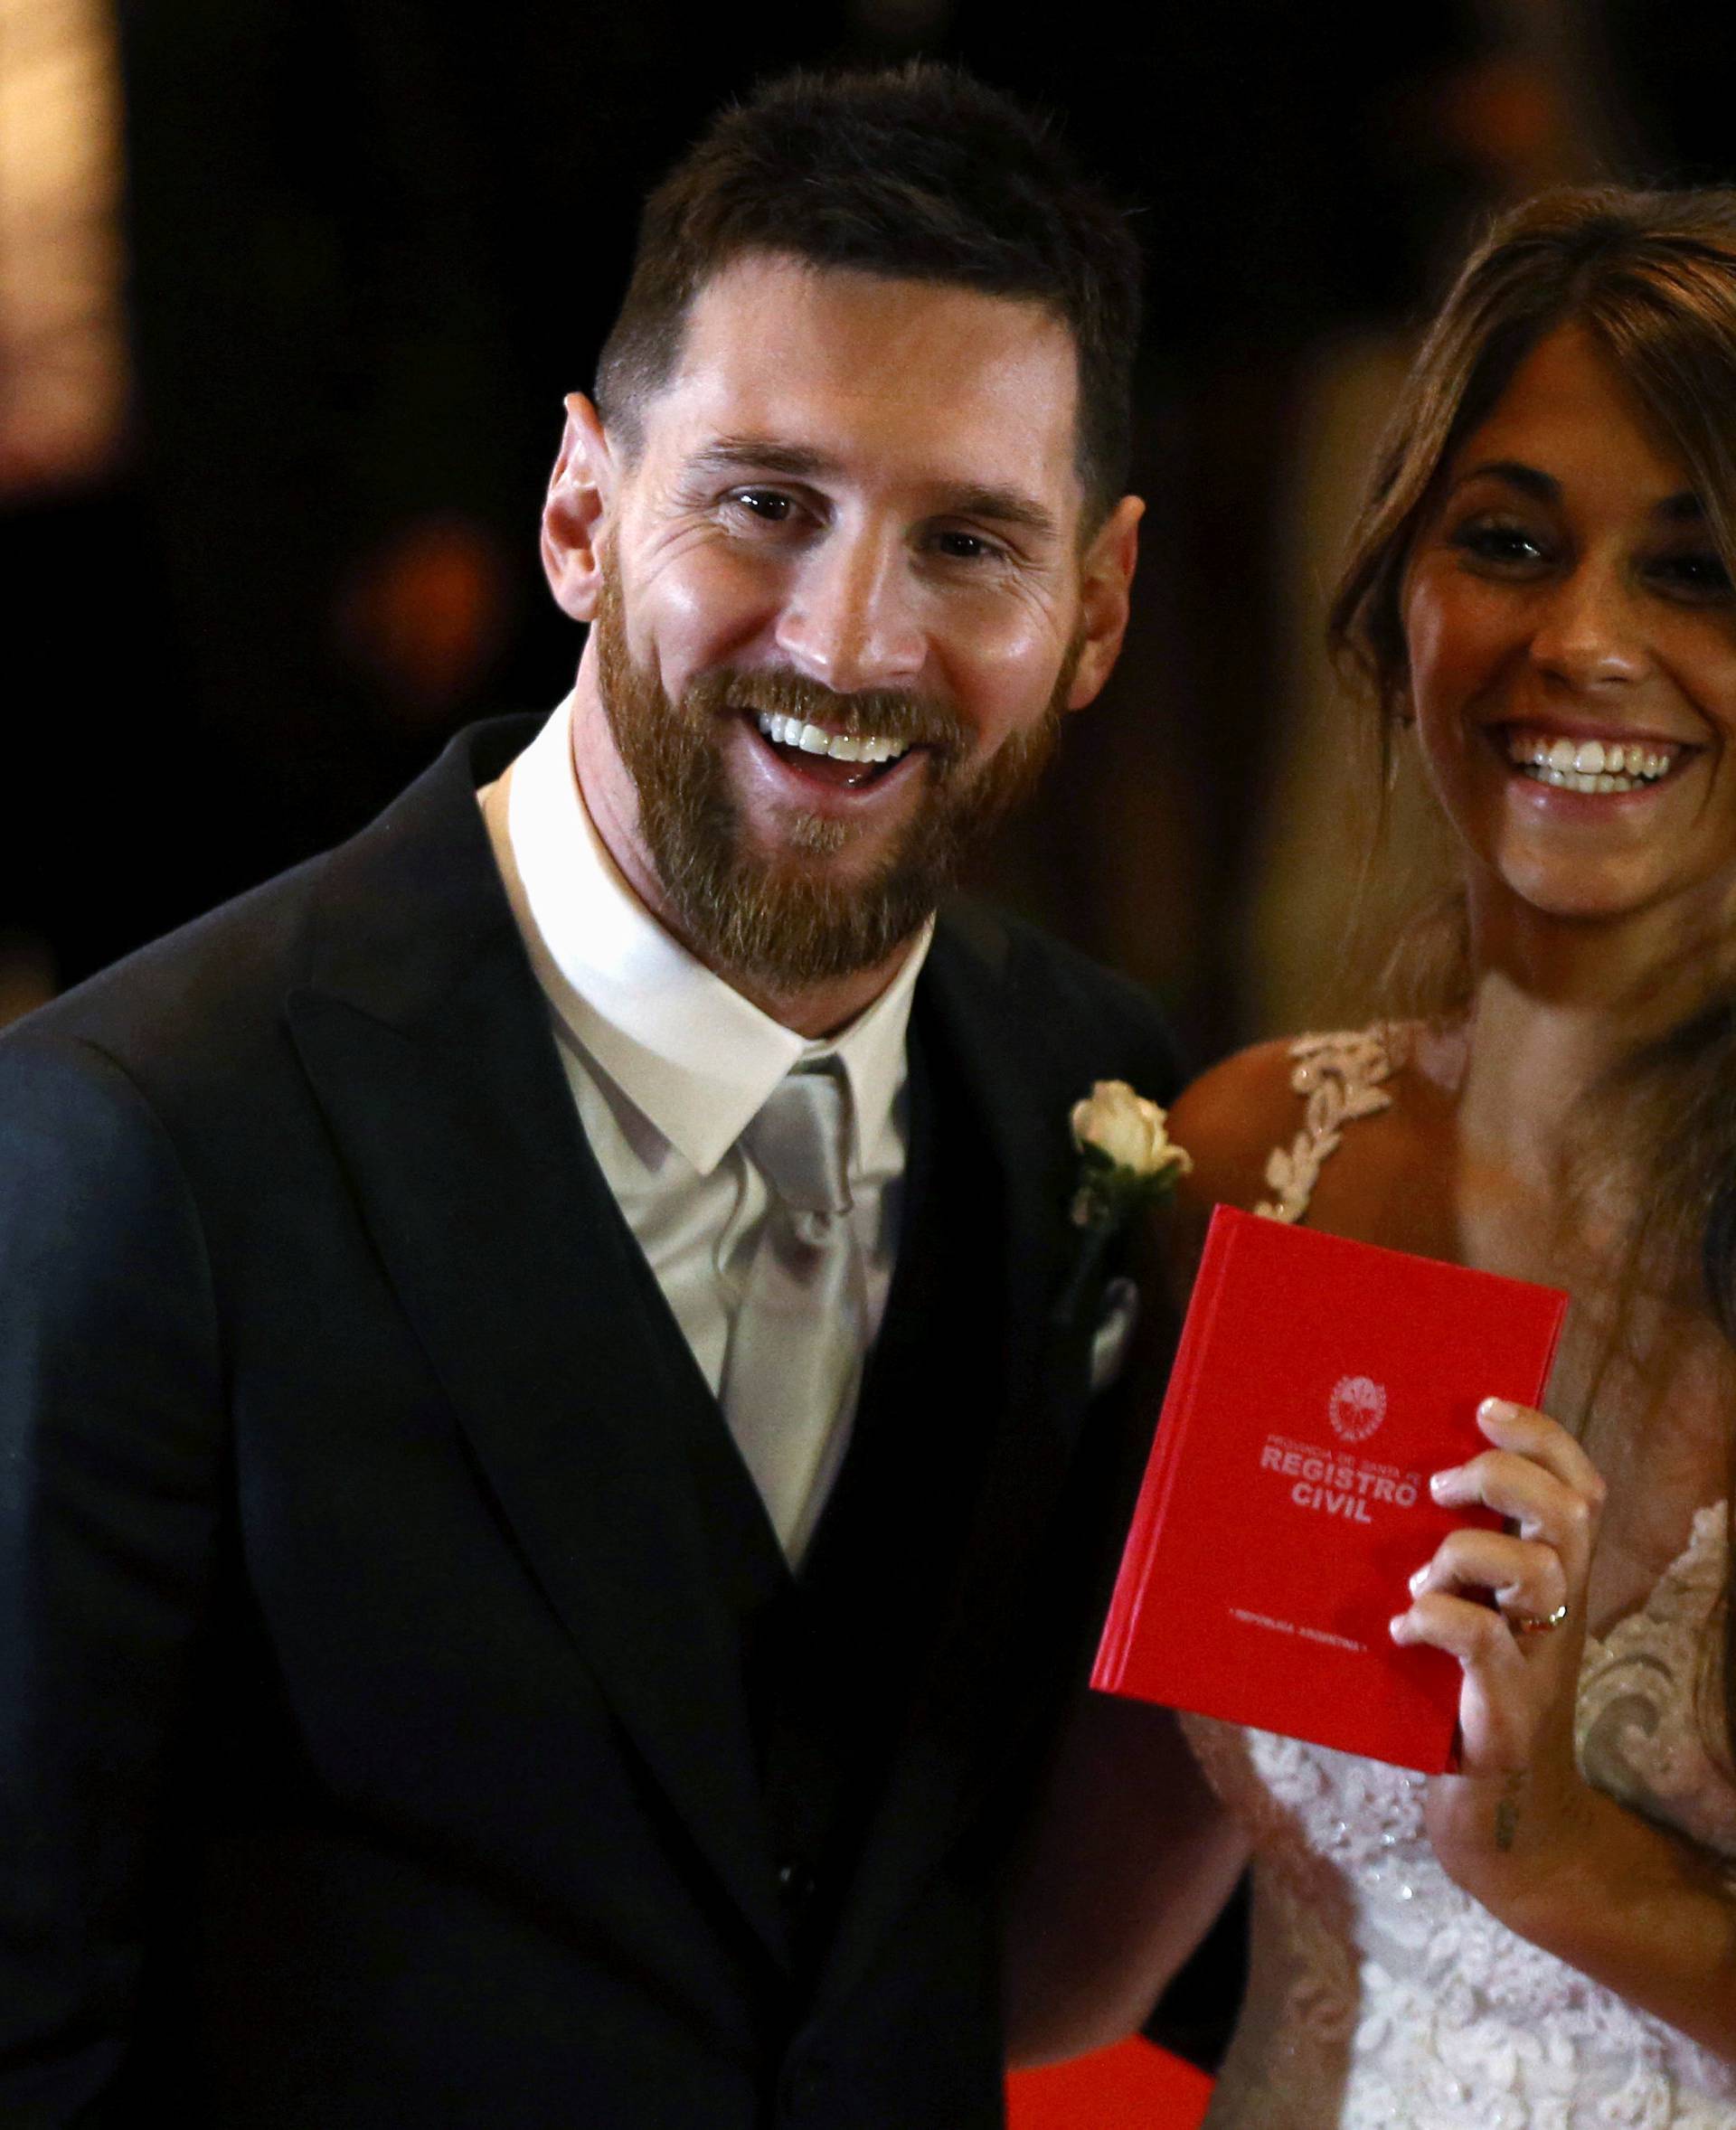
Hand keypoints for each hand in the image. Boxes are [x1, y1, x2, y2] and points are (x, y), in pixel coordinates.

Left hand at [1388, 1395, 1605, 1904]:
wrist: (1498, 1813)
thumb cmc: (1461, 1695)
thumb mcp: (1466, 1612)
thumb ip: (1447, 1556)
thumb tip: (1365, 1478)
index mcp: (1551, 1574)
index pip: (1580, 1486)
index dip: (1543, 1437)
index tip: (1484, 1406)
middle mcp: (1559, 1609)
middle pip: (1570, 1513)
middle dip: (1504, 1479)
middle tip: (1436, 1486)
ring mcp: (1540, 1660)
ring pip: (1541, 1573)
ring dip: (1469, 1555)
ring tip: (1419, 1575)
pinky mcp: (1508, 1710)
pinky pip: (1484, 1642)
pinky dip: (1438, 1621)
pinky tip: (1402, 1629)